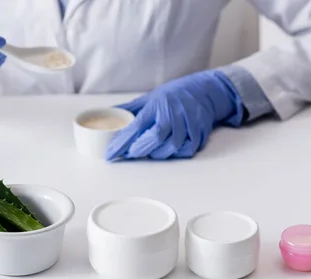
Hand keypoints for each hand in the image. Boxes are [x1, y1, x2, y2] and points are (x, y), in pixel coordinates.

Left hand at [106, 70, 244, 159]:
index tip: (110, 154)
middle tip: (130, 153)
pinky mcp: (199, 132)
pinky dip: (176, 154)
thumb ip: (129, 110)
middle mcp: (172, 113)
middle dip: (140, 149)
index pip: (136, 126)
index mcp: (156, 105)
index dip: (122, 142)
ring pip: (171, 147)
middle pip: (155, 137)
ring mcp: (188, 123)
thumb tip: (106, 116)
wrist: (204, 91)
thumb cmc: (172, 96)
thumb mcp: (148, 98)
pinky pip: (186, 150)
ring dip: (157, 153)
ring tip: (150, 151)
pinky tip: (169, 150)